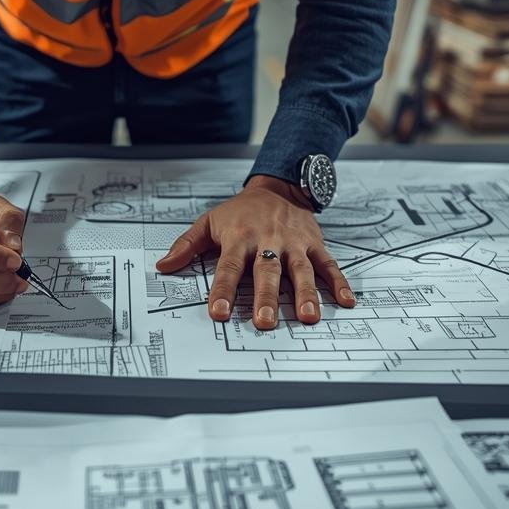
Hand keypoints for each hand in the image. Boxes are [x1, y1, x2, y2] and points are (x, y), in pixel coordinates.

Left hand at [155, 175, 354, 330]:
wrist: (278, 186)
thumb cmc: (241, 211)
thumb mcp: (209, 221)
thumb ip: (187, 245)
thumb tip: (163, 265)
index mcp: (240, 238)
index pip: (229, 268)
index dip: (223, 290)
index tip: (218, 313)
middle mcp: (268, 241)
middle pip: (267, 272)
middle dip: (266, 297)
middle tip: (265, 322)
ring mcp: (294, 243)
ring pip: (301, 270)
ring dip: (306, 294)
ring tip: (308, 317)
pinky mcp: (314, 244)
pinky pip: (329, 264)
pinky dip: (339, 282)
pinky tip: (345, 301)